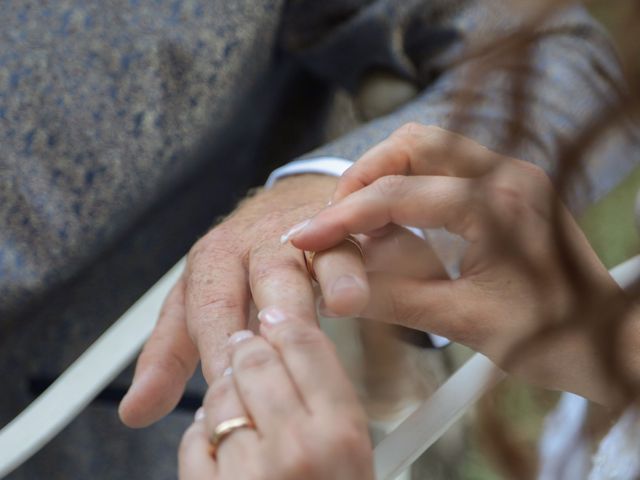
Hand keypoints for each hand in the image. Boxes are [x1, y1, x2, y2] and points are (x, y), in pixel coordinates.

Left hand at [118, 173, 445, 426]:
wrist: (287, 202)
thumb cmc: (240, 262)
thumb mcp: (196, 303)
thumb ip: (169, 354)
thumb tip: (135, 411)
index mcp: (214, 259)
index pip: (212, 307)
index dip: (218, 348)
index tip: (227, 392)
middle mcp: (256, 241)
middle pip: (263, 275)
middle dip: (271, 314)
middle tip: (276, 358)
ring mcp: (301, 230)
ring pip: (311, 252)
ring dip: (325, 279)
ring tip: (339, 306)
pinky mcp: (339, 225)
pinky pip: (349, 242)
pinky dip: (353, 267)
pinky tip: (358, 293)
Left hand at [178, 314, 373, 479]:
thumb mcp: (358, 460)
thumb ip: (333, 403)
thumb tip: (301, 348)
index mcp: (341, 435)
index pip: (304, 344)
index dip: (286, 322)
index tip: (276, 316)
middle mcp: (295, 449)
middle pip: (255, 359)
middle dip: (249, 348)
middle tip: (248, 347)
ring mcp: (249, 473)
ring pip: (219, 394)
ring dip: (225, 393)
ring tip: (244, 410)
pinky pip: (193, 439)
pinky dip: (203, 435)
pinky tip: (226, 447)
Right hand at [287, 124, 627, 404]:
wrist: (608, 338)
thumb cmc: (553, 338)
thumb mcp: (465, 322)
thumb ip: (394, 300)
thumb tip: (335, 290)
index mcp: (498, 206)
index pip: (398, 195)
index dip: (342, 218)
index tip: (305, 237)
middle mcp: (508, 175)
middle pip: (414, 143)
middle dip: (362, 176)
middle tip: (334, 219)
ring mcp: (512, 175)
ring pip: (430, 146)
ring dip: (386, 175)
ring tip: (360, 219)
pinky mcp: (509, 186)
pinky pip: (448, 164)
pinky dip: (411, 182)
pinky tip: (397, 218)